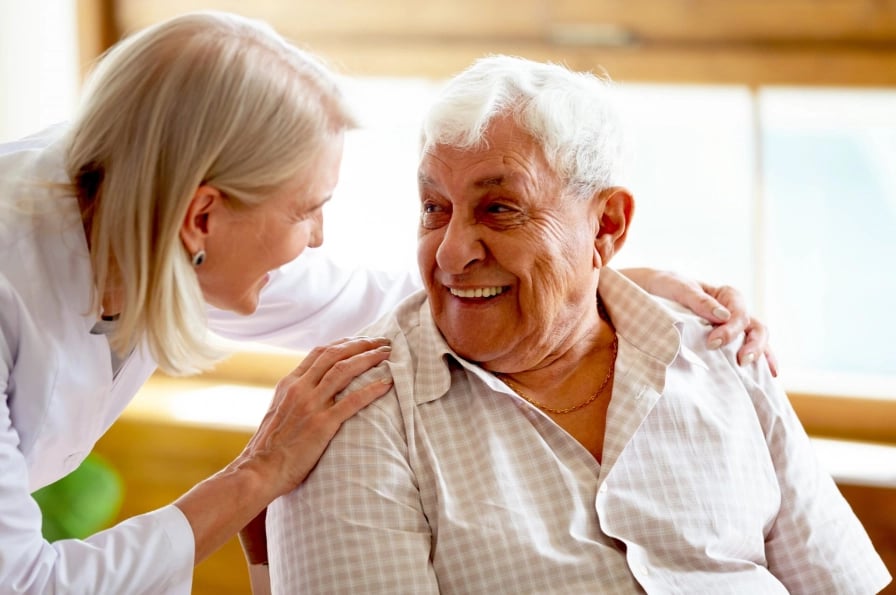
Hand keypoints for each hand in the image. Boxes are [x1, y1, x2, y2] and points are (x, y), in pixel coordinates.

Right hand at [237, 336, 393, 498]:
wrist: (258, 471)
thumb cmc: (269, 449)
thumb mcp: (278, 412)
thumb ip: (295, 398)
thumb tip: (313, 391)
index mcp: (289, 384)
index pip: (319, 352)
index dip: (344, 343)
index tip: (361, 340)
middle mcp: (300, 389)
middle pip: (335, 355)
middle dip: (361, 344)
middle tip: (381, 341)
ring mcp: (311, 405)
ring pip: (344, 370)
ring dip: (369, 358)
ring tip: (387, 353)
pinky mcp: (322, 425)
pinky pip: (352, 401)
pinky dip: (372, 389)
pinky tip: (387, 383)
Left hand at [626, 268, 777, 376]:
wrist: (640, 294)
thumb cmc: (658, 286)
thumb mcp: (674, 286)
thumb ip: (697, 299)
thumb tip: (724, 316)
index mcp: (722, 295)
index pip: (739, 309)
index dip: (731, 328)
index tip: (713, 343)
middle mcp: (730, 312)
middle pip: (754, 325)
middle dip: (754, 344)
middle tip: (742, 361)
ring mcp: (728, 329)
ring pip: (755, 338)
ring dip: (761, 354)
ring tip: (761, 373)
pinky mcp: (721, 344)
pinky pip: (744, 351)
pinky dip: (758, 362)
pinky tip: (767, 377)